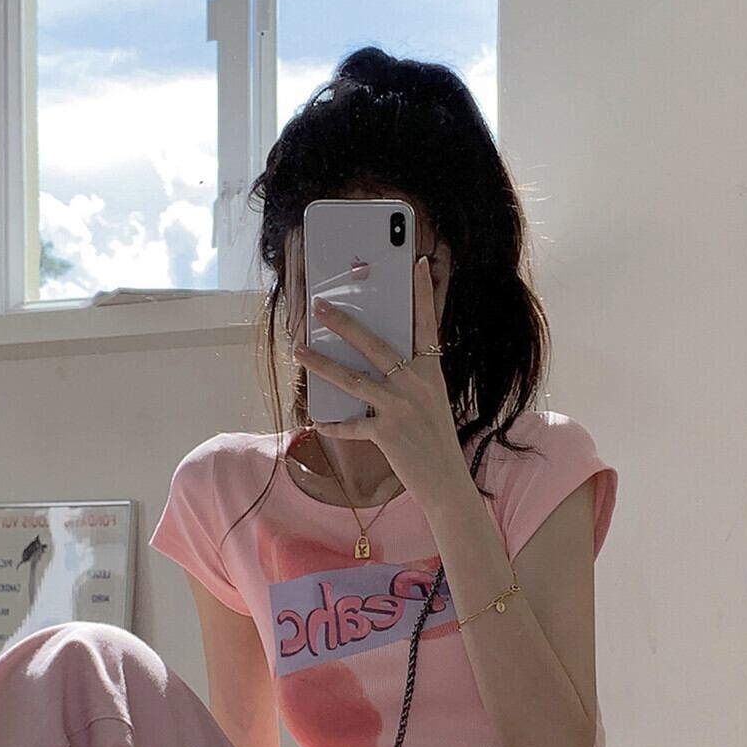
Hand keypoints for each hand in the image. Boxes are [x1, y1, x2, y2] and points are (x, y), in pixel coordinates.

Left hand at [293, 256, 471, 509]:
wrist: (446, 482)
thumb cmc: (436, 441)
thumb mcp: (432, 401)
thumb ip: (410, 379)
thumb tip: (379, 363)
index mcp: (431, 373)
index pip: (427, 324)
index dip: (423, 294)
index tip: (420, 265)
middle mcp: (415, 385)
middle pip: (374, 346)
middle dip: (344, 324)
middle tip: (320, 307)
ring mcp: (400, 409)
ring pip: (353, 379)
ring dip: (322, 364)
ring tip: (299, 351)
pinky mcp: (386, 434)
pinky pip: (351, 426)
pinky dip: (334, 426)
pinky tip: (317, 422)